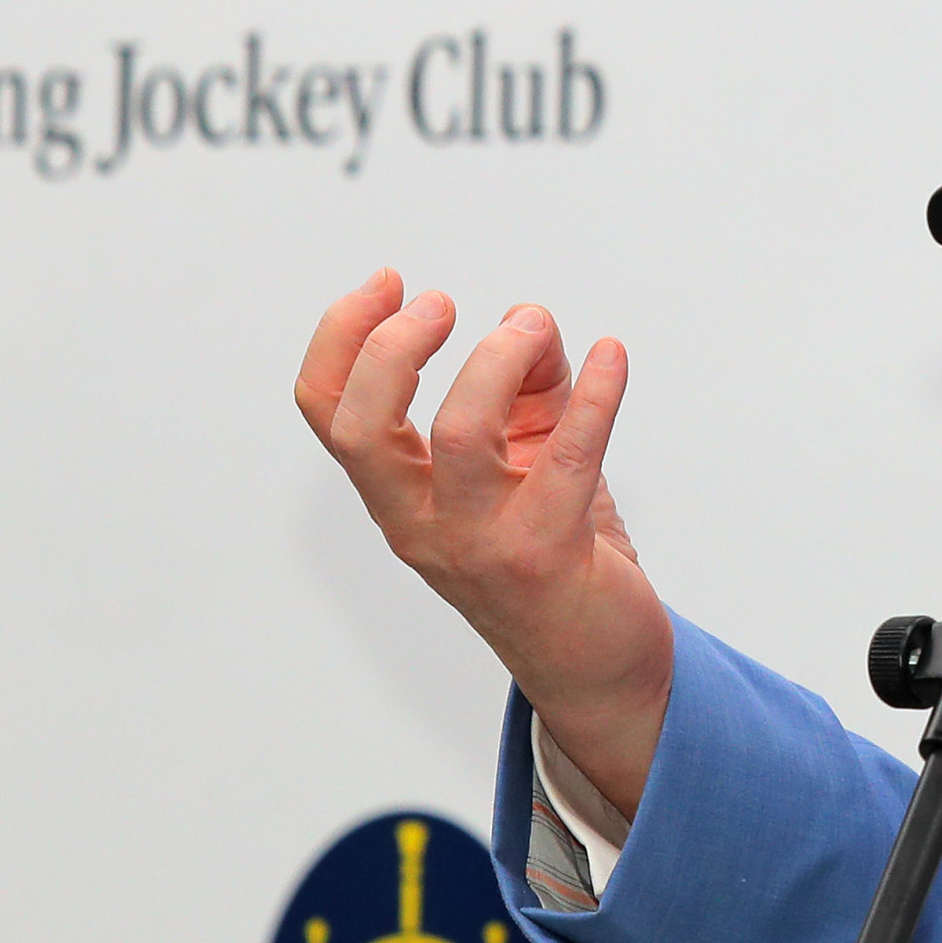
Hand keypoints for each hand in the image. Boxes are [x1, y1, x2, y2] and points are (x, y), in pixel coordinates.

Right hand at [293, 269, 676, 817]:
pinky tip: (613, 358)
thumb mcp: (524, 457)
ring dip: (497, 361)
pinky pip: (567, 459)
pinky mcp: (547, 557)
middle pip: (362, 428)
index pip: (328, 413)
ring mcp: (478, 545)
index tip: (388, 282)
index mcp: (397, 496)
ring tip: (531, 326)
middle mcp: (420, 524)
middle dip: (393, 349)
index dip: (342, 336)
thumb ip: (524, 386)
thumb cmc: (552, 550)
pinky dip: (594, 395)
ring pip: (459, 437)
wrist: (595, 661)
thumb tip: (532, 321)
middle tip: (442, 303)